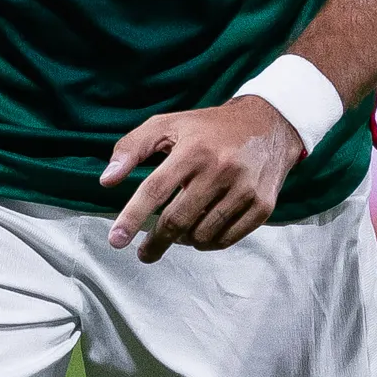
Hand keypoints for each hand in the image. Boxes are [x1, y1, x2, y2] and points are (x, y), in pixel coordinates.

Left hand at [101, 94, 306, 261]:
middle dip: (155, 242)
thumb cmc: (210, 128)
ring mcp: (245, 190)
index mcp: (193, 149)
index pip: (155, 189)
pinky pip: (227, 239)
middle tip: (144, 252)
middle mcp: (221, 169)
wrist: (270, 124)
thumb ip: (132, 148)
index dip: (132, 217)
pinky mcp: (263, 206)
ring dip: (184, 240)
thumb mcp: (169, 124)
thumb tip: (107, 181)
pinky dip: (209, 243)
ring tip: (180, 232)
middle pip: (177, 220)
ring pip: (202, 234)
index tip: (116, 240)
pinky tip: (202, 232)